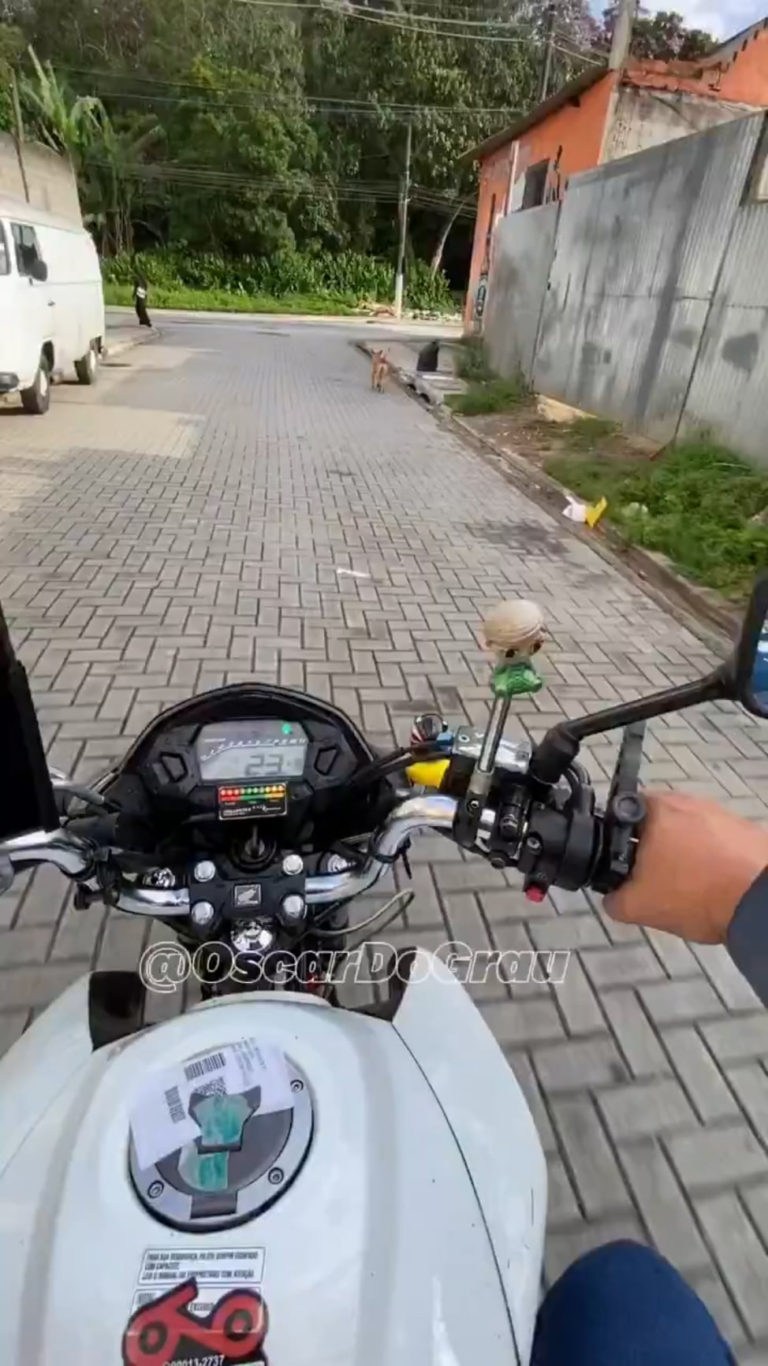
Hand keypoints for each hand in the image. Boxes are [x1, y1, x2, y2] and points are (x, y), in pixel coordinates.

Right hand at [604, 791, 767, 943]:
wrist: (761, 900)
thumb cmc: (693, 894)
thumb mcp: (637, 907)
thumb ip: (613, 899)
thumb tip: (612, 895)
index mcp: (654, 808)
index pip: (620, 814)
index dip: (616, 841)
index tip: (624, 865)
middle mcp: (686, 800)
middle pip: (656, 824)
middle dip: (653, 849)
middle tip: (655, 880)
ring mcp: (719, 811)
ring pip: (688, 832)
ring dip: (684, 854)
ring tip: (690, 887)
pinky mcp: (744, 827)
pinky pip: (716, 841)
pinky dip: (712, 859)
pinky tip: (716, 885)